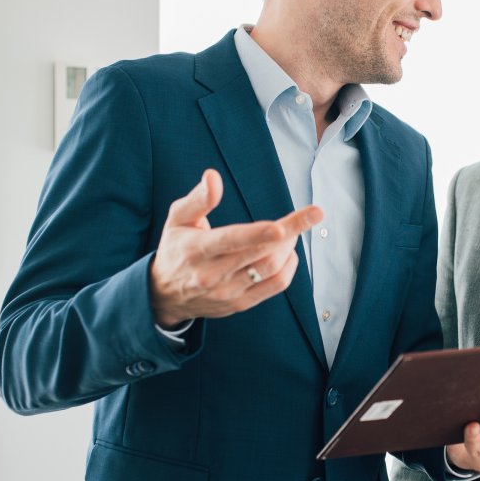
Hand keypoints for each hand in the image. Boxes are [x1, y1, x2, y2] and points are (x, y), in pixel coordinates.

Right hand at [148, 170, 323, 327]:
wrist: (165, 295)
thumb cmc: (176, 248)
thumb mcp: (177, 219)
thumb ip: (198, 198)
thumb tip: (213, 176)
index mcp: (196, 250)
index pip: (231, 240)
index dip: (258, 234)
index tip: (283, 226)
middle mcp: (212, 275)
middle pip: (260, 254)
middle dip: (292, 231)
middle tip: (314, 213)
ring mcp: (228, 292)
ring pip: (271, 270)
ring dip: (290, 247)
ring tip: (292, 231)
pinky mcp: (240, 303)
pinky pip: (274, 286)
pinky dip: (289, 267)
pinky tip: (289, 252)